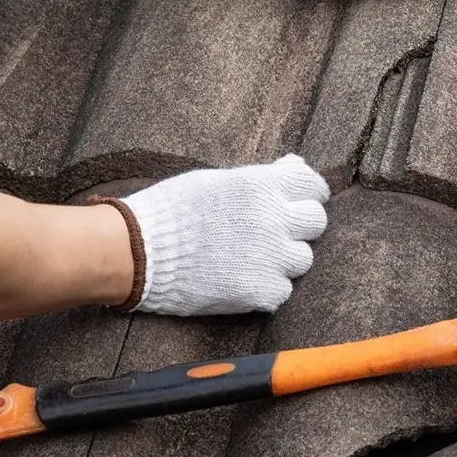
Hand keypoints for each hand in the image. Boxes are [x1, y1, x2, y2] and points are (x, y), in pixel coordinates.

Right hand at [120, 153, 330, 314]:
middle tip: (277, 231)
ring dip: (284, 258)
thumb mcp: (217, 180)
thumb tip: (295, 165)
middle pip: (316, 222)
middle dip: (299, 225)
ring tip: (254, 257)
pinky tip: (242, 278)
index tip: (300, 202)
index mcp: (262, 186)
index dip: (309, 194)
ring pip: (303, 259)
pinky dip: (267, 287)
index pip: (312, 186)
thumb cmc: (173, 210)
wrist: (140, 251)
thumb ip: (260, 177)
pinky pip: (282, 290)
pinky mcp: (259, 291)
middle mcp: (273, 219)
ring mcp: (270, 258)